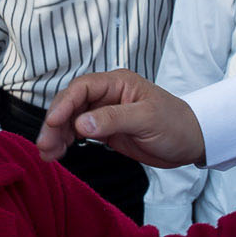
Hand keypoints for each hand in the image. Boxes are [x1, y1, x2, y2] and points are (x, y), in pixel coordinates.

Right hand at [38, 70, 205, 166]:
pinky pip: (79, 133)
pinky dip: (66, 142)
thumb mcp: (147, 120)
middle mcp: (107, 95)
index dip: (64, 103)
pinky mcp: (105, 130)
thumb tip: (81, 124)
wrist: (191, 142)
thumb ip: (114, 119)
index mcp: (118, 83)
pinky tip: (58, 153)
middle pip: (71, 104)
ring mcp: (104, 113)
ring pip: (71, 120)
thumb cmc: (175, 124)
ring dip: (57, 135)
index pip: (82, 88)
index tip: (53, 122)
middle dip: (55, 123)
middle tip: (44, 145)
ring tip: (47, 154)